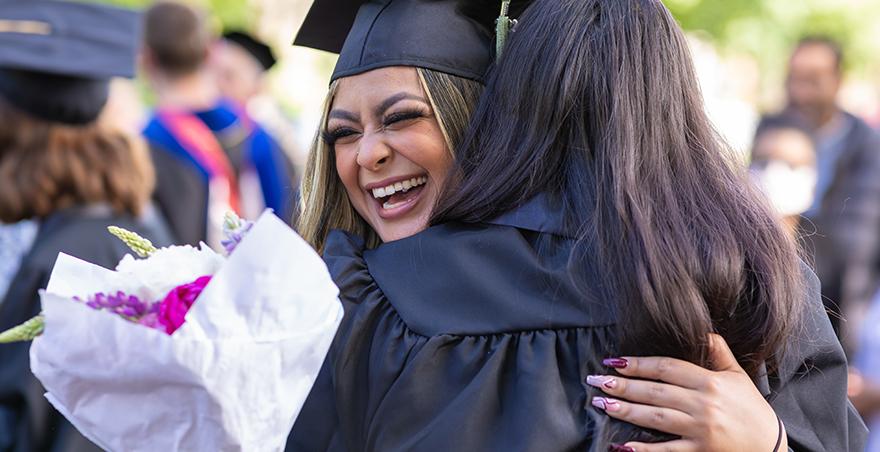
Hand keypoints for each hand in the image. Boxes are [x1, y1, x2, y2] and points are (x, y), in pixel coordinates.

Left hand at [587, 334, 785, 451]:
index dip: (638, 364)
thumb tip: (702, 329)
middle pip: (655, 391)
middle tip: (596, 382)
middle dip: (622, 386)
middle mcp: (703, 404)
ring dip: (625, 411)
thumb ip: (718, 352)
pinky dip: (642, 449)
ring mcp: (700, 430)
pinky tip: (621, 445)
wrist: (771, 447)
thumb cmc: (752, 410)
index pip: (667, 368)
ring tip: (601, 405)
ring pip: (655, 418)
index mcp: (710, 382)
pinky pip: (666, 451)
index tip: (615, 361)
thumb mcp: (738, 376)